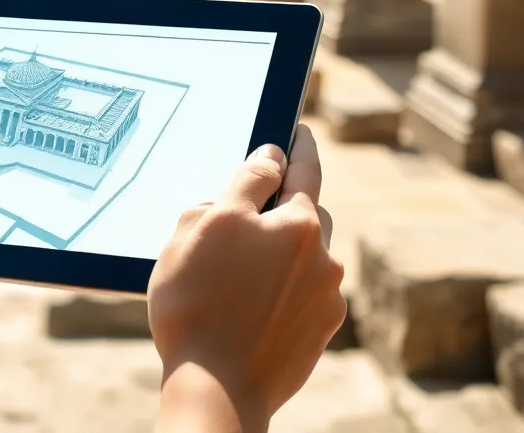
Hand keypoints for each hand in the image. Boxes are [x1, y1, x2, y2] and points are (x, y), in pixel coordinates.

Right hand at [148, 125, 344, 430]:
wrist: (215, 391)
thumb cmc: (198, 303)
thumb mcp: (205, 224)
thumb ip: (244, 183)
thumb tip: (269, 161)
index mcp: (298, 223)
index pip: (304, 167)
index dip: (299, 145)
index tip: (298, 132)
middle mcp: (322, 257)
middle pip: (306, 213)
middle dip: (281, 207)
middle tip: (245, 215)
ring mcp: (324, 299)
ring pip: (303, 256)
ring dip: (280, 253)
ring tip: (236, 273)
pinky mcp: (319, 333)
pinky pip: (301, 294)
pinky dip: (281, 290)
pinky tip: (247, 305)